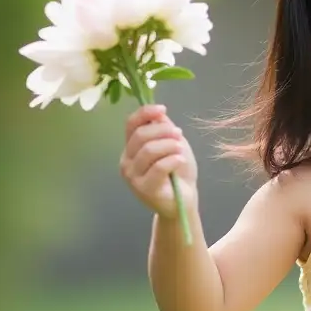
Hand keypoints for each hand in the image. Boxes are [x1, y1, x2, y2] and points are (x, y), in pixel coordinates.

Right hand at [119, 104, 197, 219]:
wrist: (183, 201)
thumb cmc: (177, 172)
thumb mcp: (173, 145)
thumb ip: (164, 129)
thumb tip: (159, 113)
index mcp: (131, 147)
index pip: (131, 124)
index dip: (145, 113)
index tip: (163, 109)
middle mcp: (127, 160)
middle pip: (140, 135)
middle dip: (163, 131)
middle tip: (179, 134)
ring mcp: (132, 176)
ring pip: (149, 150)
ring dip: (170, 146)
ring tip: (181, 151)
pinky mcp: (144, 188)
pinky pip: (158, 167)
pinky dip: (172, 160)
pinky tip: (181, 161)